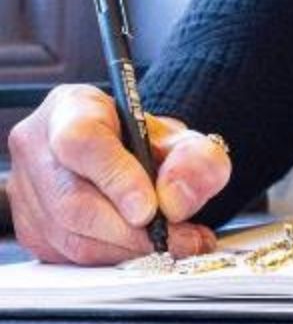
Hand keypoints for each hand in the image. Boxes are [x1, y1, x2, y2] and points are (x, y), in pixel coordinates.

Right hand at [8, 84, 231, 264]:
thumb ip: (192, 157)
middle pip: (72, 201)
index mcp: (70, 108)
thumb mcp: (179, 136)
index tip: (149, 208)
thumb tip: (175, 199)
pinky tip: (145, 248)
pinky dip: (113, 258)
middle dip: (129, 229)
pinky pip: (69, 257)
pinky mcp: (30, 231)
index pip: (81, 142)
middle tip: (175, 237)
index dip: (116, 178)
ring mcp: (27, 194)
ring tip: (173, 243)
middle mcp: (38, 149)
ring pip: (70, 237)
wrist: (124, 152)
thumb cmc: (142, 139)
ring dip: (126, 249)